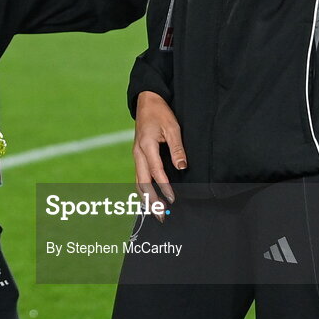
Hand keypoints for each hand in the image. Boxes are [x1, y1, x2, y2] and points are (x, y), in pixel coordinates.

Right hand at [133, 91, 185, 215]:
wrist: (147, 102)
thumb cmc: (160, 113)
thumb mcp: (172, 127)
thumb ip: (177, 148)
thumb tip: (182, 168)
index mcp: (146, 146)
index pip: (156, 172)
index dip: (164, 187)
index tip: (172, 199)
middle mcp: (138, 153)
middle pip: (143, 182)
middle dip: (151, 201)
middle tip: (161, 216)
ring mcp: (136, 155)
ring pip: (138, 181)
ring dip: (146, 198)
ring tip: (155, 213)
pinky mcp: (138, 156)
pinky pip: (139, 176)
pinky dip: (143, 189)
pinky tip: (149, 198)